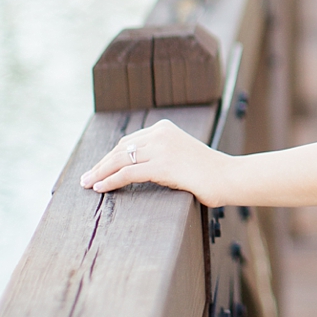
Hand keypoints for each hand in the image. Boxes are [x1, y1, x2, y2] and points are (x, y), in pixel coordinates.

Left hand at [80, 118, 239, 205]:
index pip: (129, 142)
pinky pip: (128, 173)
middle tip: (86, 177)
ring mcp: (161, 148)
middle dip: (101, 164)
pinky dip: (110, 181)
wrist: (230, 177)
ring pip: (120, 160)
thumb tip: (137, 169)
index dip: (110, 156)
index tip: (98, 168)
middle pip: (121, 149)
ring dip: (100, 172)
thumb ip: (161, 157)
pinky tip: (100, 188)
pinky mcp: (162, 165)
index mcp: (164, 128)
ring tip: (87, 184)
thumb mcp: (180, 156)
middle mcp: (160, 134)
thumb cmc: (208, 173)